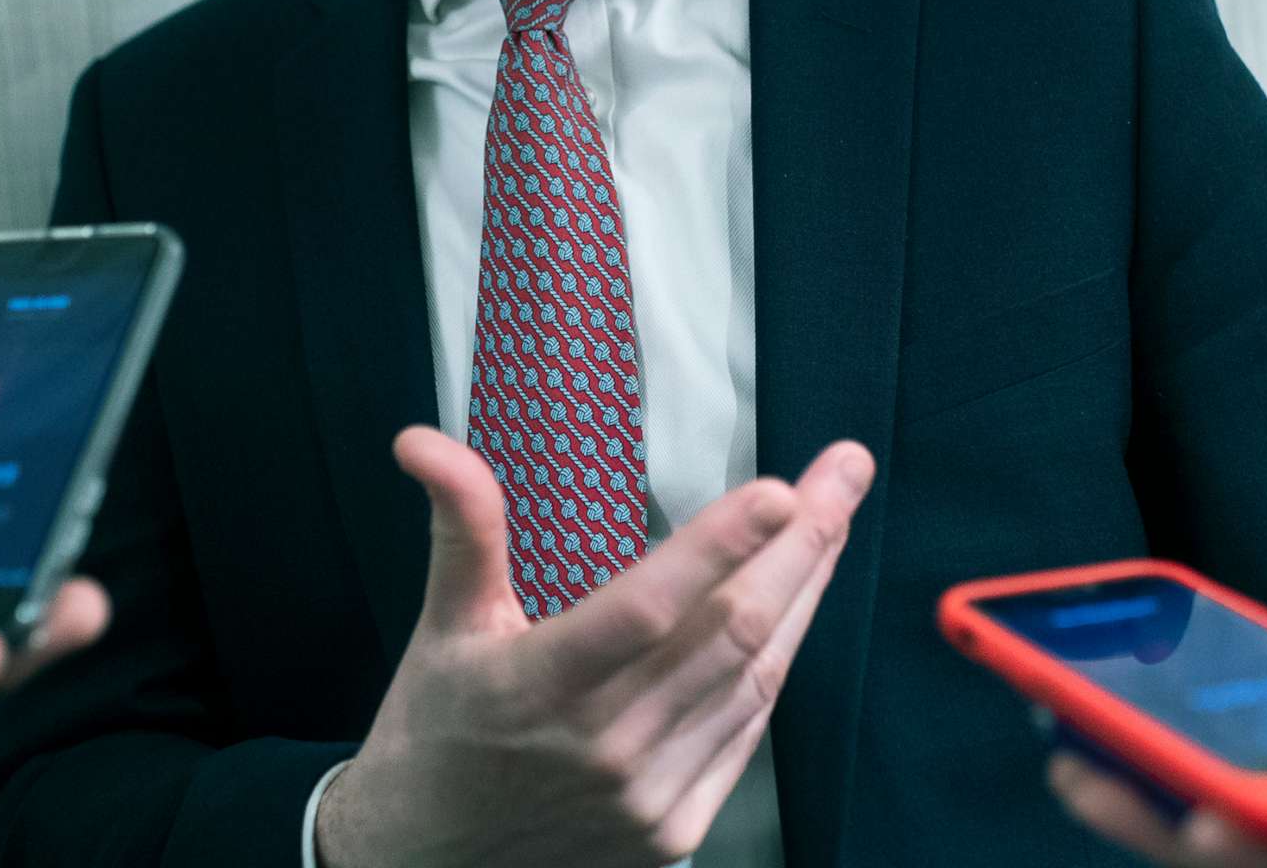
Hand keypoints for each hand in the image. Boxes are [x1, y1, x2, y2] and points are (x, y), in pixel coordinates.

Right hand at [315, 427, 875, 867]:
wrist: (429, 860)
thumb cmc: (437, 730)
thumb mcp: (443, 625)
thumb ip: (462, 526)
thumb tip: (421, 440)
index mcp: (540, 685)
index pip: (644, 608)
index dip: (716, 548)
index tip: (779, 489)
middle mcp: (603, 745)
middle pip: (729, 632)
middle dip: (801, 544)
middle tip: (845, 470)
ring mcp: (647, 796)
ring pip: (755, 678)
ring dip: (804, 592)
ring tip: (833, 518)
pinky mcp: (674, 830)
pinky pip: (746, 730)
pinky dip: (777, 660)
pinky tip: (797, 603)